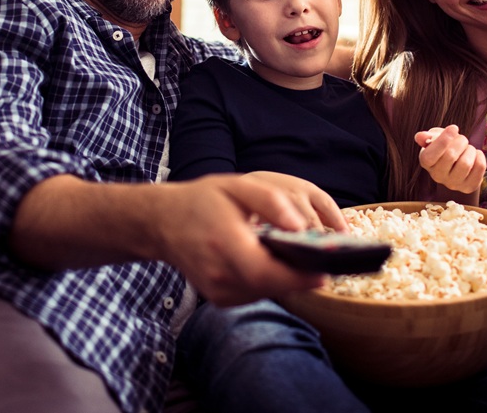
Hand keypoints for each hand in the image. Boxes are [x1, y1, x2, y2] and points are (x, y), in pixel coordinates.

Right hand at [154, 173, 339, 306]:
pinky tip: (266, 261)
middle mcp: (219, 273)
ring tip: (291, 255)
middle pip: (271, 286)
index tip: (324, 272)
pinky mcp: (220, 299)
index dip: (297, 277)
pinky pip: (255, 294)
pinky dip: (268, 281)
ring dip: (283, 278)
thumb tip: (301, 226)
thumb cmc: (202, 201)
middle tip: (318, 261)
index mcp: (224, 243)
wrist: (163, 223)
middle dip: (299, 277)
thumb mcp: (237, 186)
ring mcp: (217, 291)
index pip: (264, 272)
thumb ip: (271, 201)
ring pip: (266, 293)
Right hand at [415, 126, 485, 195]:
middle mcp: (437, 176)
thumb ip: (427, 137)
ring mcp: (453, 184)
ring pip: (466, 163)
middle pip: (450, 156)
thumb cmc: (445, 148)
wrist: (457, 164)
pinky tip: (474, 156)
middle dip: (460, 141)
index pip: (430, 156)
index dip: (443, 140)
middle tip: (462, 139)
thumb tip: (420, 137)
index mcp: (426, 163)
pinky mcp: (468, 187)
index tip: (454, 128)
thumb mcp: (435, 139)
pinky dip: (480, 156)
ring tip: (467, 148)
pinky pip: (479, 167)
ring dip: (470, 149)